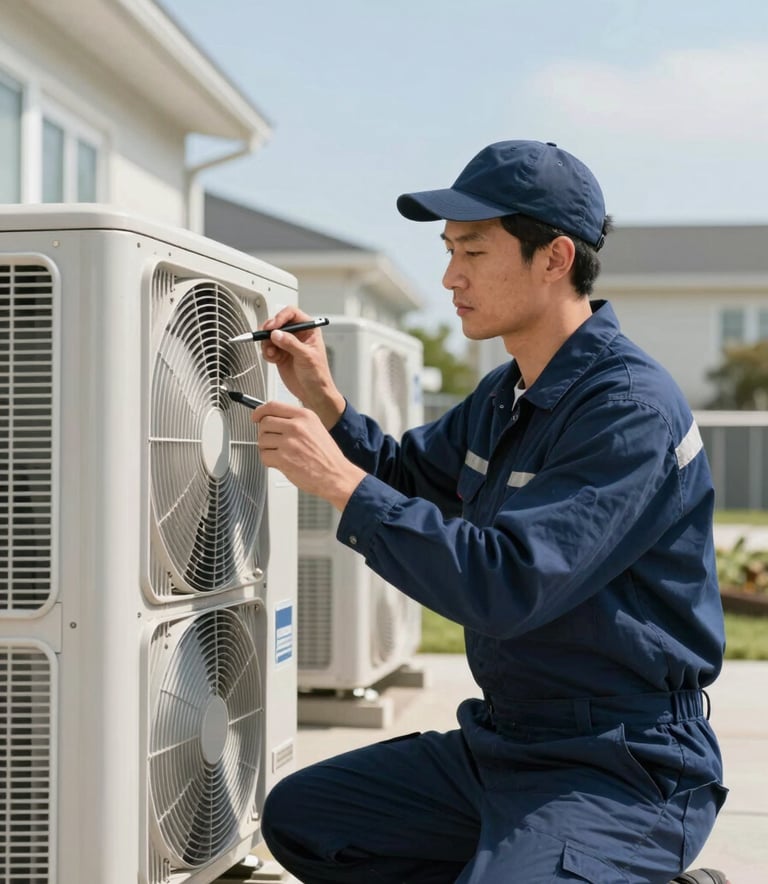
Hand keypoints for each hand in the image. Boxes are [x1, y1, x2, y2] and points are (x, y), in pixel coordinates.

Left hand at [252, 400, 365, 509]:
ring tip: (280, 454)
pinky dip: (269, 461)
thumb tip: (273, 419)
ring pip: (261, 440)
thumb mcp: (316, 428)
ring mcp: (289, 442)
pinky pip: (264, 456)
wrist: (336, 475)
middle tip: (273, 441)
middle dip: (265, 433)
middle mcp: (296, 426)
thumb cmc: (327, 456)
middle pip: (264, 423)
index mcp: (304, 416)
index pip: (272, 406)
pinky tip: (281, 463)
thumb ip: (296, 421)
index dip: (259, 411)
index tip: (255, 416)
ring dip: (267, 448)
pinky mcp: (283, 458)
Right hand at [259, 307, 344, 427]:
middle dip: (269, 330)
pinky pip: (268, 348)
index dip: (280, 317)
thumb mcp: (306, 357)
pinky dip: (267, 352)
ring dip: (266, 343)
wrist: (313, 393)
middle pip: (278, 323)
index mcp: (309, 330)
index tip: (272, 327)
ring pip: (270, 335)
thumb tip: (277, 334)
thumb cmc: (318, 376)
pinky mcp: (280, 354)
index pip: (292, 314)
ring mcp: (288, 344)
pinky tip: (272, 359)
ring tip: (271, 352)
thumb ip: (291, 344)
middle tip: (265, 337)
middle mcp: (297, 335)